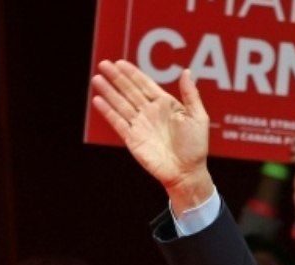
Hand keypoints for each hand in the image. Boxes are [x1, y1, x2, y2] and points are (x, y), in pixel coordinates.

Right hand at [91, 60, 213, 211]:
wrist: (187, 172)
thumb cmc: (196, 146)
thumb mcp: (198, 117)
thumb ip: (191, 94)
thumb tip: (186, 71)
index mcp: (165, 105)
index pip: (145, 85)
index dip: (132, 74)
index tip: (120, 63)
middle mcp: (150, 112)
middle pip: (130, 91)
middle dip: (117, 78)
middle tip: (103, 64)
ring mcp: (140, 125)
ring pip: (121, 104)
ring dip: (109, 91)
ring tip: (97, 79)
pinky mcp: (133, 138)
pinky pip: (118, 122)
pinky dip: (108, 111)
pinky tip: (98, 100)